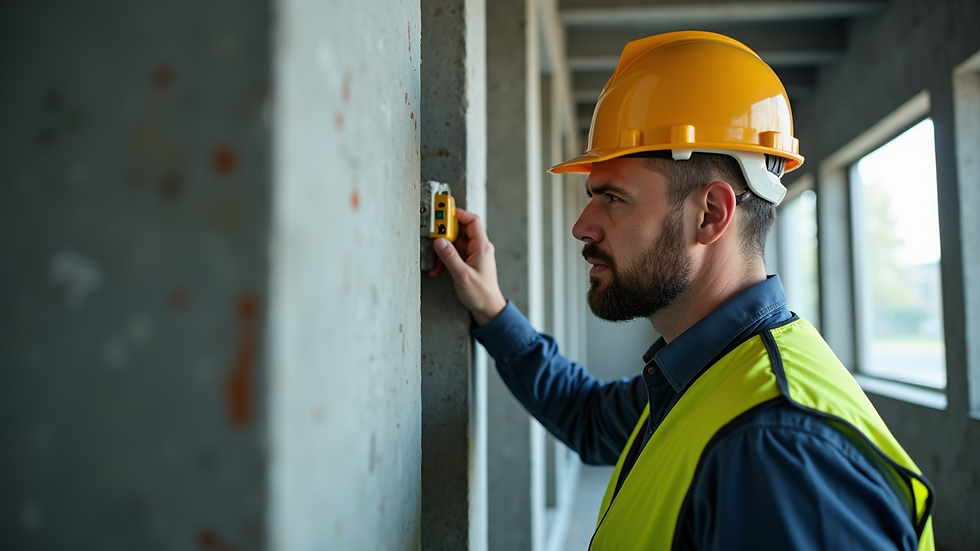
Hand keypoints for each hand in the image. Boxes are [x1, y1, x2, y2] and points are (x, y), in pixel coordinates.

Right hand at [429, 208, 506, 325]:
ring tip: (436, 261)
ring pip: (454, 244)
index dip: (458, 214)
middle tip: (433, 236)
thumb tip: (439, 241)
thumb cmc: (481, 294)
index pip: (472, 221)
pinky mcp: (468, 263)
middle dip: (445, 235)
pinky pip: (454, 255)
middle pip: (460, 231)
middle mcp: (479, 248)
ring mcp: (473, 255)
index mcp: (482, 247)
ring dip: (443, 251)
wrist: (488, 309)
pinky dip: (445, 260)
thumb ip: (450, 257)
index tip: (443, 212)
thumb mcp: (462, 275)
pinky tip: (439, 269)